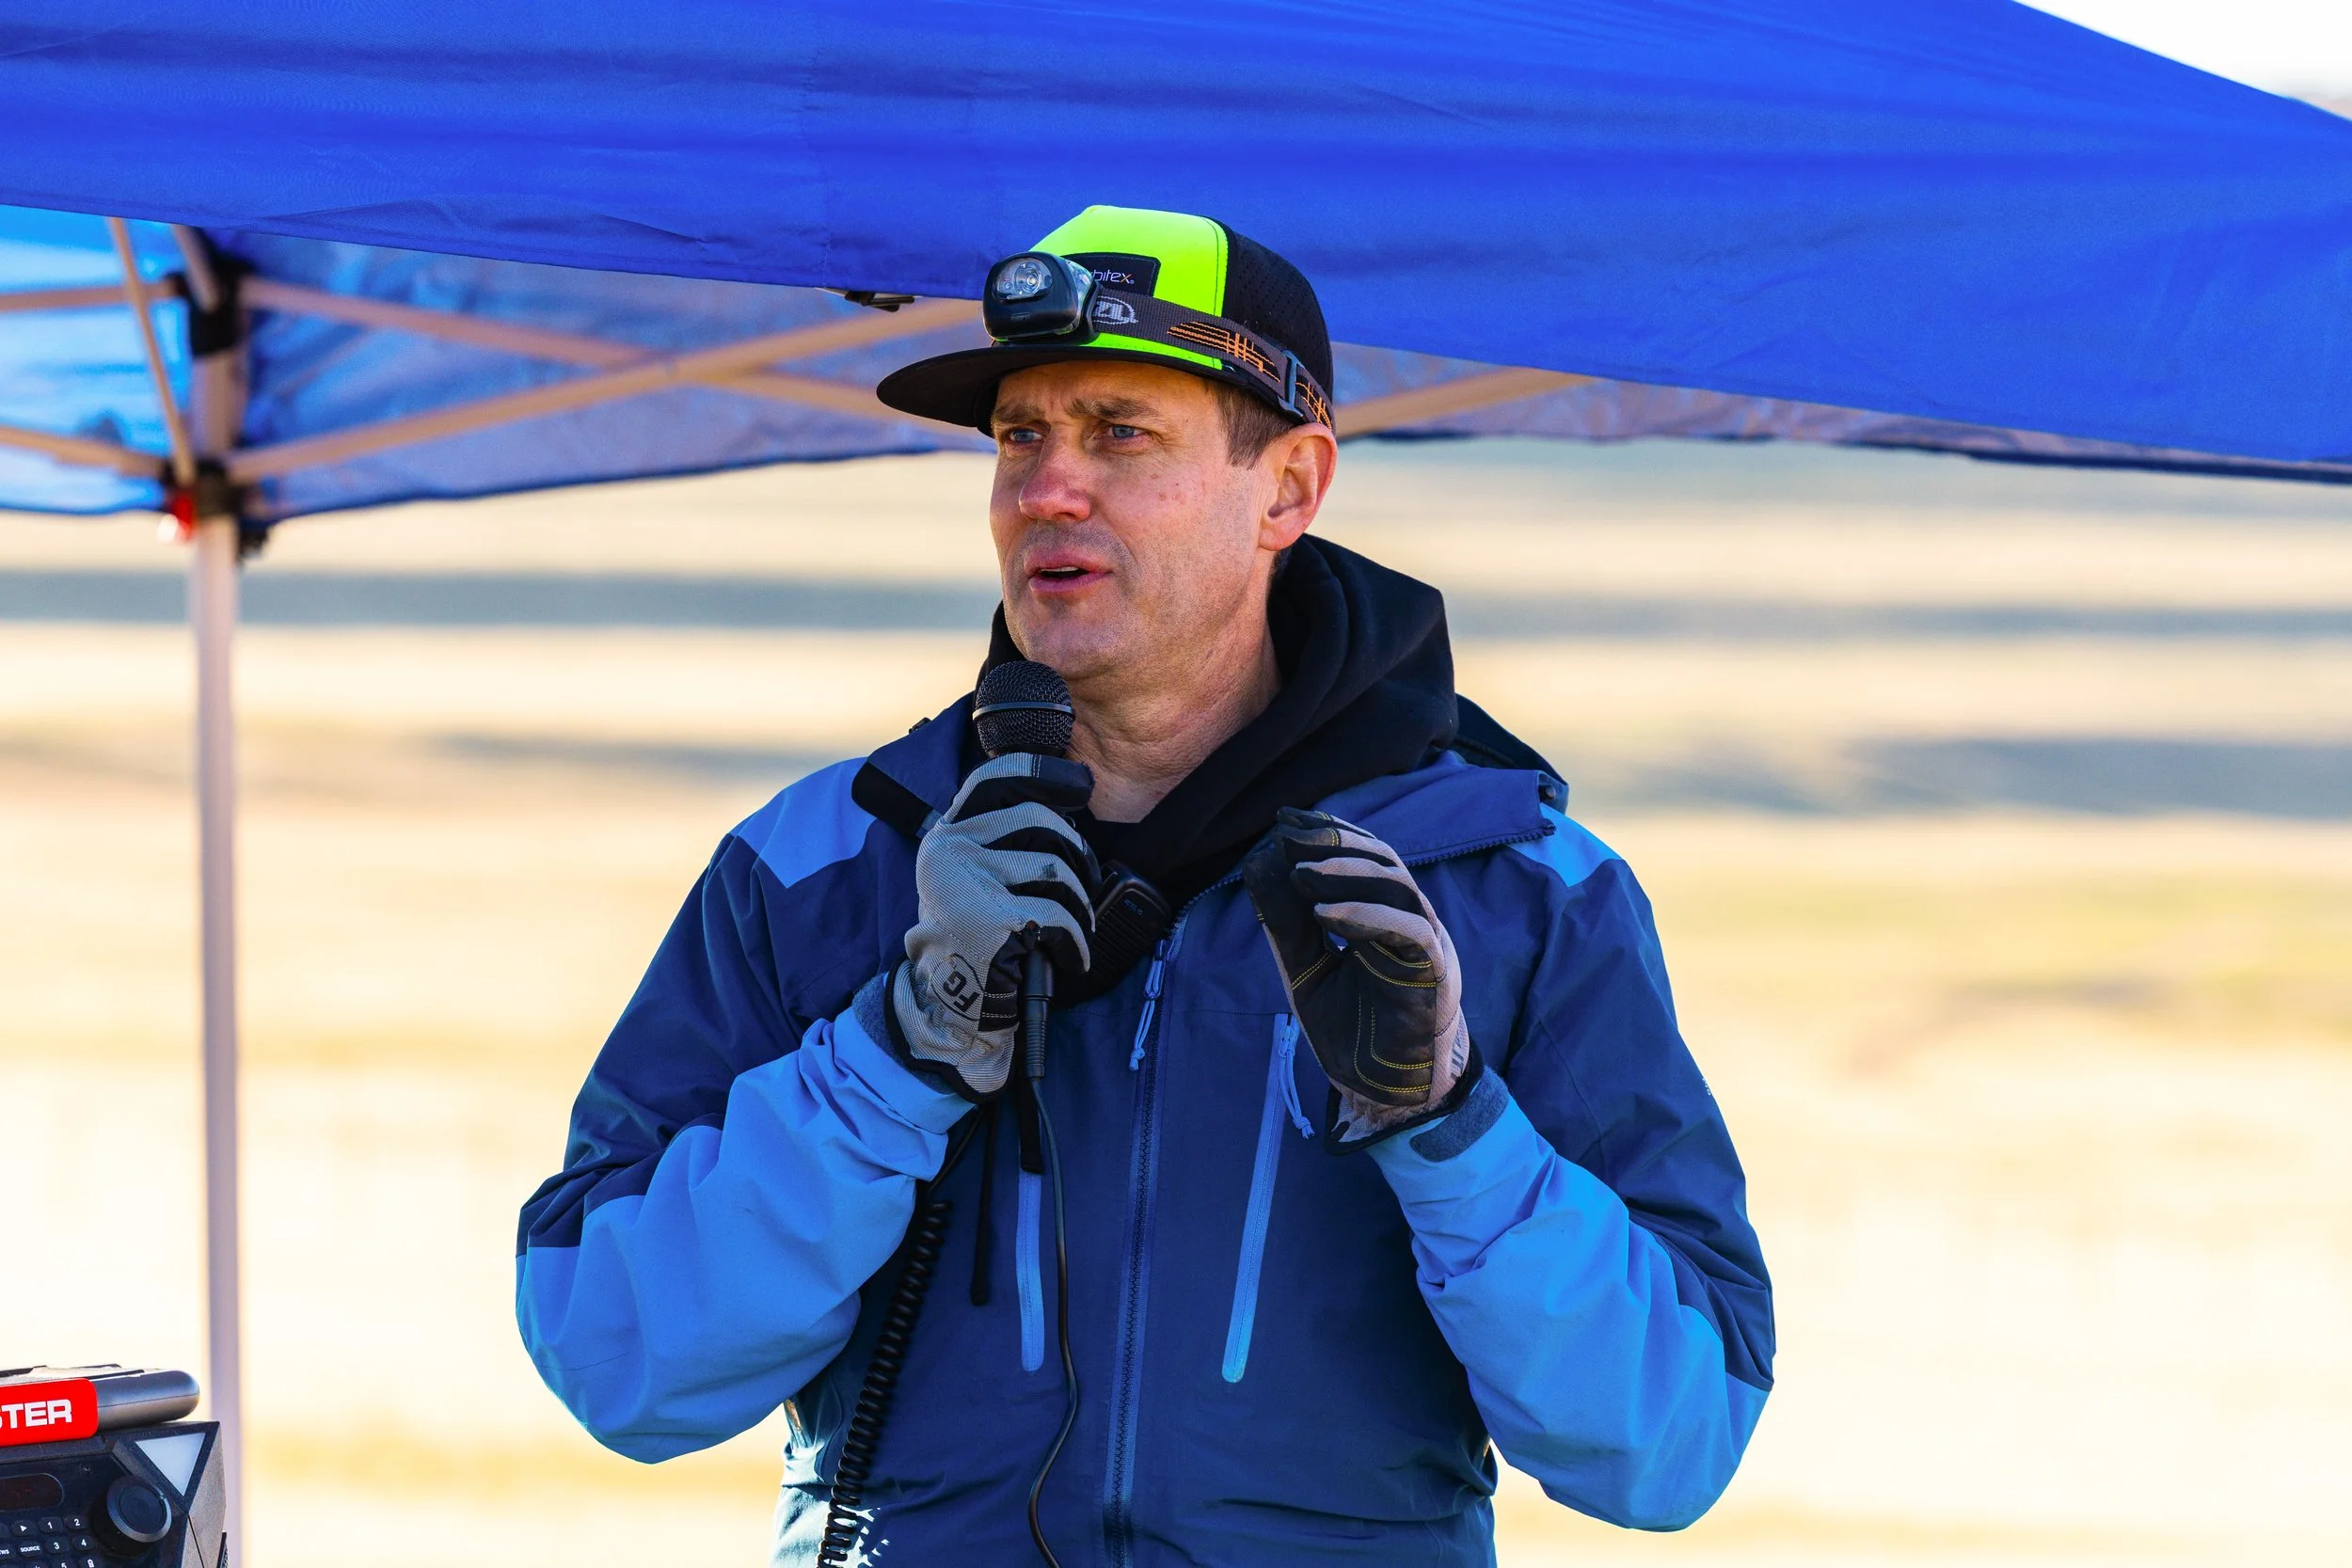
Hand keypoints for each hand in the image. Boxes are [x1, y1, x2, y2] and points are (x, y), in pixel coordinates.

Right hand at [892, 753, 1097, 1097]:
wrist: (947, 1006)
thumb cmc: (973, 939)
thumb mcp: (969, 878)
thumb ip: (998, 839)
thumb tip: (1064, 806)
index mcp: (947, 834)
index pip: (996, 778)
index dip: (1044, 775)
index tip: (1078, 787)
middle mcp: (950, 850)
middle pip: (1040, 819)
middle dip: (1076, 852)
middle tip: (1083, 883)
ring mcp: (966, 882)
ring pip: (1055, 866)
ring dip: (1079, 900)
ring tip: (1074, 924)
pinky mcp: (990, 921)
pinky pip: (1058, 915)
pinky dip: (1076, 939)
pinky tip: (1071, 955)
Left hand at [1242, 808, 1478, 1150]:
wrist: (1388, 1093)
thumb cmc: (1356, 1033)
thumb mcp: (1307, 971)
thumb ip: (1287, 925)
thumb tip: (1258, 865)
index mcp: (1384, 917)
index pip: (1363, 858)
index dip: (1328, 833)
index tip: (1283, 820)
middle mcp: (1410, 921)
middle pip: (1383, 860)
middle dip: (1335, 842)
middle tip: (1289, 835)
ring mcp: (1427, 945)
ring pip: (1398, 886)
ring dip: (1347, 873)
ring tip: (1301, 874)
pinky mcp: (1435, 973)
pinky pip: (1408, 931)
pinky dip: (1365, 916)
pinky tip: (1324, 914)